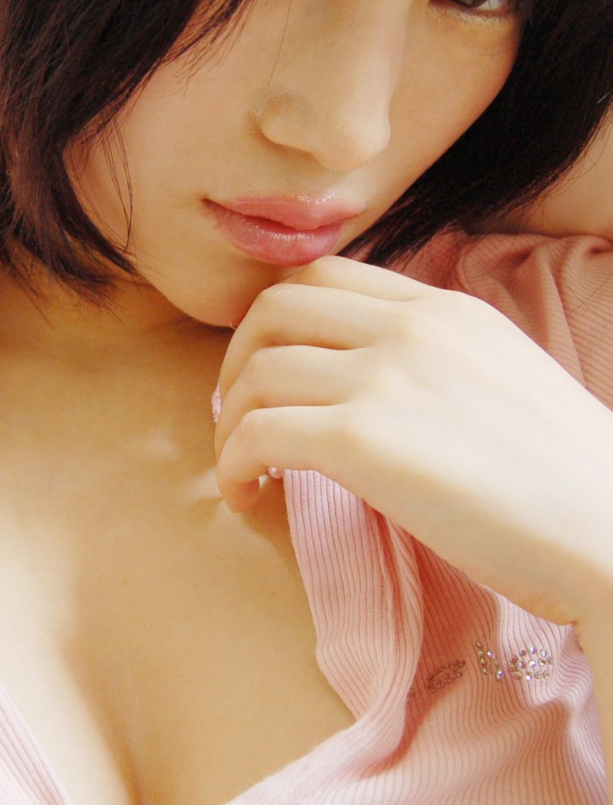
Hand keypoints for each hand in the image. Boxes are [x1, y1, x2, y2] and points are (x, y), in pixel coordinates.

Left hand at [215, 255, 612, 625]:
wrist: (611, 529)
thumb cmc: (566, 478)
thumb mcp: (500, 382)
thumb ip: (434, 365)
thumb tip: (370, 388)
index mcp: (442, 310)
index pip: (326, 275)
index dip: (277, 321)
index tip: (268, 370)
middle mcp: (409, 327)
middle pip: (275, 306)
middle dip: (238, 358)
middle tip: (238, 413)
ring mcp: (385, 377)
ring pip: (257, 371)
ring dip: (228, 421)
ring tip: (241, 467)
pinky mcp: (365, 440)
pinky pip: (259, 432)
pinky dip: (234, 463)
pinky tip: (248, 496)